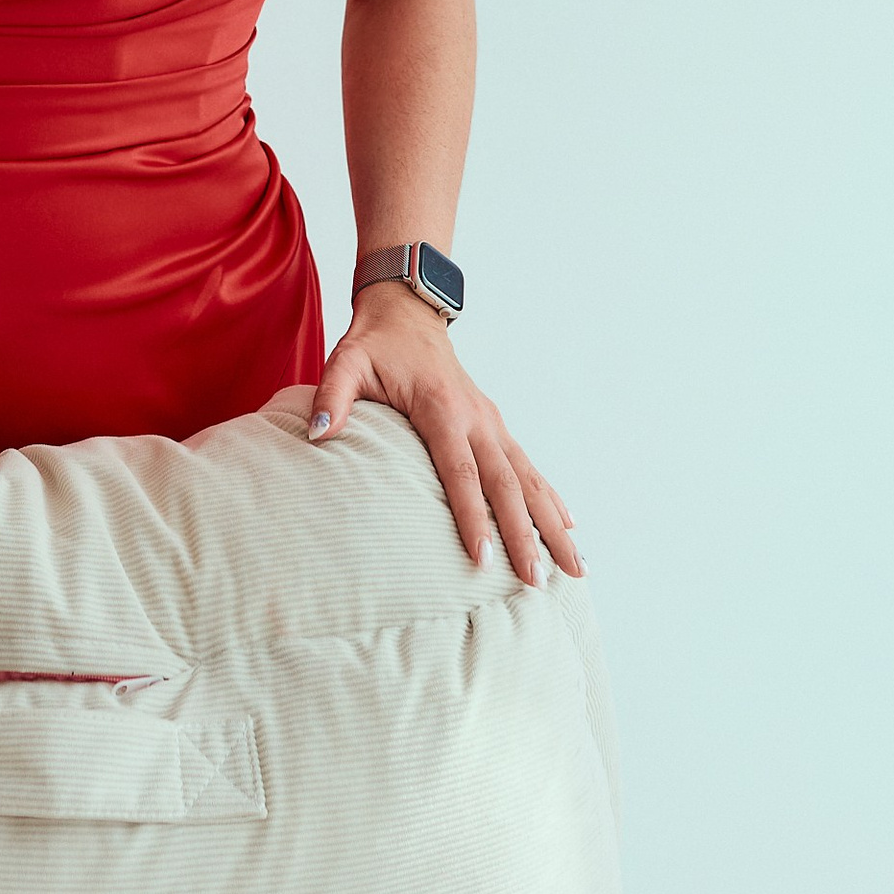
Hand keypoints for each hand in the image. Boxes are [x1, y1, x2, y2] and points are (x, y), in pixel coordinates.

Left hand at [307, 281, 585, 584]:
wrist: (408, 313)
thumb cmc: (375, 343)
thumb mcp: (347, 361)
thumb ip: (332, 395)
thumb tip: (318, 432)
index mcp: (441, 407)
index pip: (460, 471)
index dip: (472, 516)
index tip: (484, 559)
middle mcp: (476, 417)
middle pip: (506, 484)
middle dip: (525, 534)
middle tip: (538, 580)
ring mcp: (491, 421)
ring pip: (528, 479)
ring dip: (552, 522)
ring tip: (575, 564)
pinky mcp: (495, 425)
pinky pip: (528, 466)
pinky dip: (550, 496)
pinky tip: (569, 524)